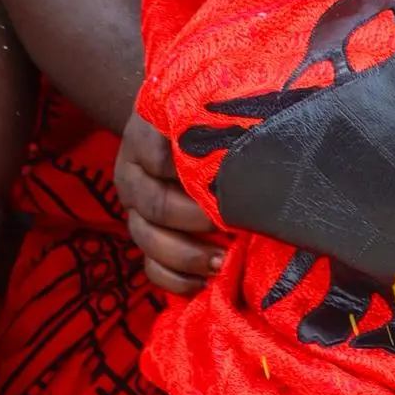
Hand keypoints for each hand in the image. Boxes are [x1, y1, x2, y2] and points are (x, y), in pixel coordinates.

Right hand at [115, 115, 223, 294]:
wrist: (173, 130)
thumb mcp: (203, 112)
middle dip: (195, 221)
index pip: (157, 157)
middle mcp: (132, 174)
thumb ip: (219, 125)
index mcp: (143, 138)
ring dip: (187, 256)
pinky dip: (176, 279)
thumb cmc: (200, 121)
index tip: (226, 181)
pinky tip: (204, 282)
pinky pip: (150, 267)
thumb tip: (262, 142)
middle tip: (231, 226)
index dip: (190, 174)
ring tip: (221, 261)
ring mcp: (134, 209)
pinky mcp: (143, 237)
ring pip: (147, 239)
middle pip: (155, 204)